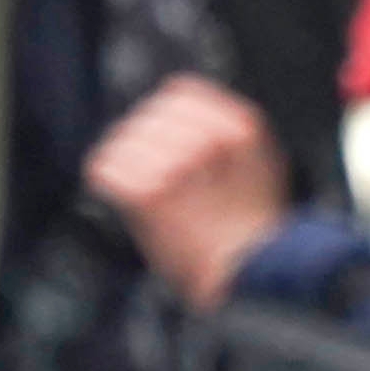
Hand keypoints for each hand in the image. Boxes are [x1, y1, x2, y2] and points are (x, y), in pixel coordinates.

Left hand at [87, 77, 288, 309]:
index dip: (167, 117)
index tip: (168, 140)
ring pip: (124, 141)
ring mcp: (176, 164)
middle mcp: (207, 138)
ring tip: (152, 192)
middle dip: (145, 141)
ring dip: (128, 163)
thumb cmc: (255, 230)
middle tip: (159, 175)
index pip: (179, 91)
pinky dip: (112, 184)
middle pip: (147, 116)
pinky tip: (134, 203)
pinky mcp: (149, 193)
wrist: (251, 278)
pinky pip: (107, 169)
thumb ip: (227, 128)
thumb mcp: (263, 162)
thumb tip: (181, 101)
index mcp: (241, 124)